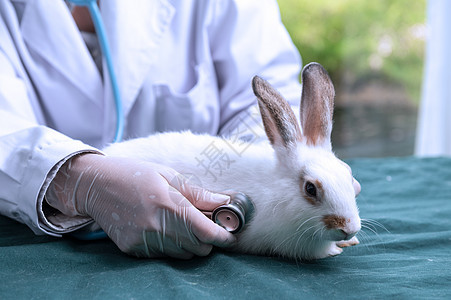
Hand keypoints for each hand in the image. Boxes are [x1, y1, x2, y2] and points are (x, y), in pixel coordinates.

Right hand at [46, 154, 235, 258]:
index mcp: (167, 203)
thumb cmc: (134, 174)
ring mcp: (142, 240)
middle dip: (207, 240)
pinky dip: (171, 247)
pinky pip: (163, 256)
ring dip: (190, 244)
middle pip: (197, 248)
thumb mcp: (167, 175)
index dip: (222, 237)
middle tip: (204, 225)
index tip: (230, 236)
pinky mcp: (132, 249)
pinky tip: (163, 229)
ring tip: (181, 225)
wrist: (95, 185)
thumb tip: (224, 200)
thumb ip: (197, 193)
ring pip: (182, 255)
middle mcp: (155, 226)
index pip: (205, 232)